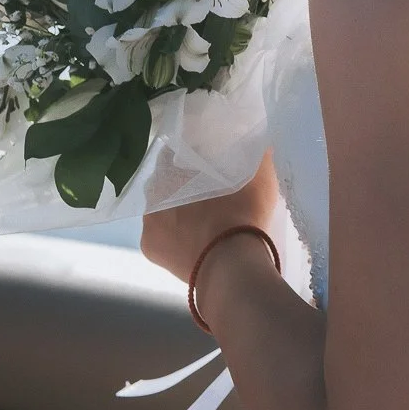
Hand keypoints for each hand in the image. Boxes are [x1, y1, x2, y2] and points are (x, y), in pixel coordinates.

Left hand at [140, 153, 279, 285]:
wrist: (230, 265)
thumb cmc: (243, 213)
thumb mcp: (259, 178)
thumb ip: (254, 157)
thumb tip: (258, 144)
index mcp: (175, 166)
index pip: (179, 151)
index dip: (195, 155)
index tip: (211, 161)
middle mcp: (154, 189)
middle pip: (167, 181)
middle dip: (183, 184)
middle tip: (209, 192)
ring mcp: (149, 220)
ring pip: (162, 209)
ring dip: (176, 211)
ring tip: (201, 221)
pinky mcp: (149, 248)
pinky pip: (161, 236)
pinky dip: (173, 237)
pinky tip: (193, 241)